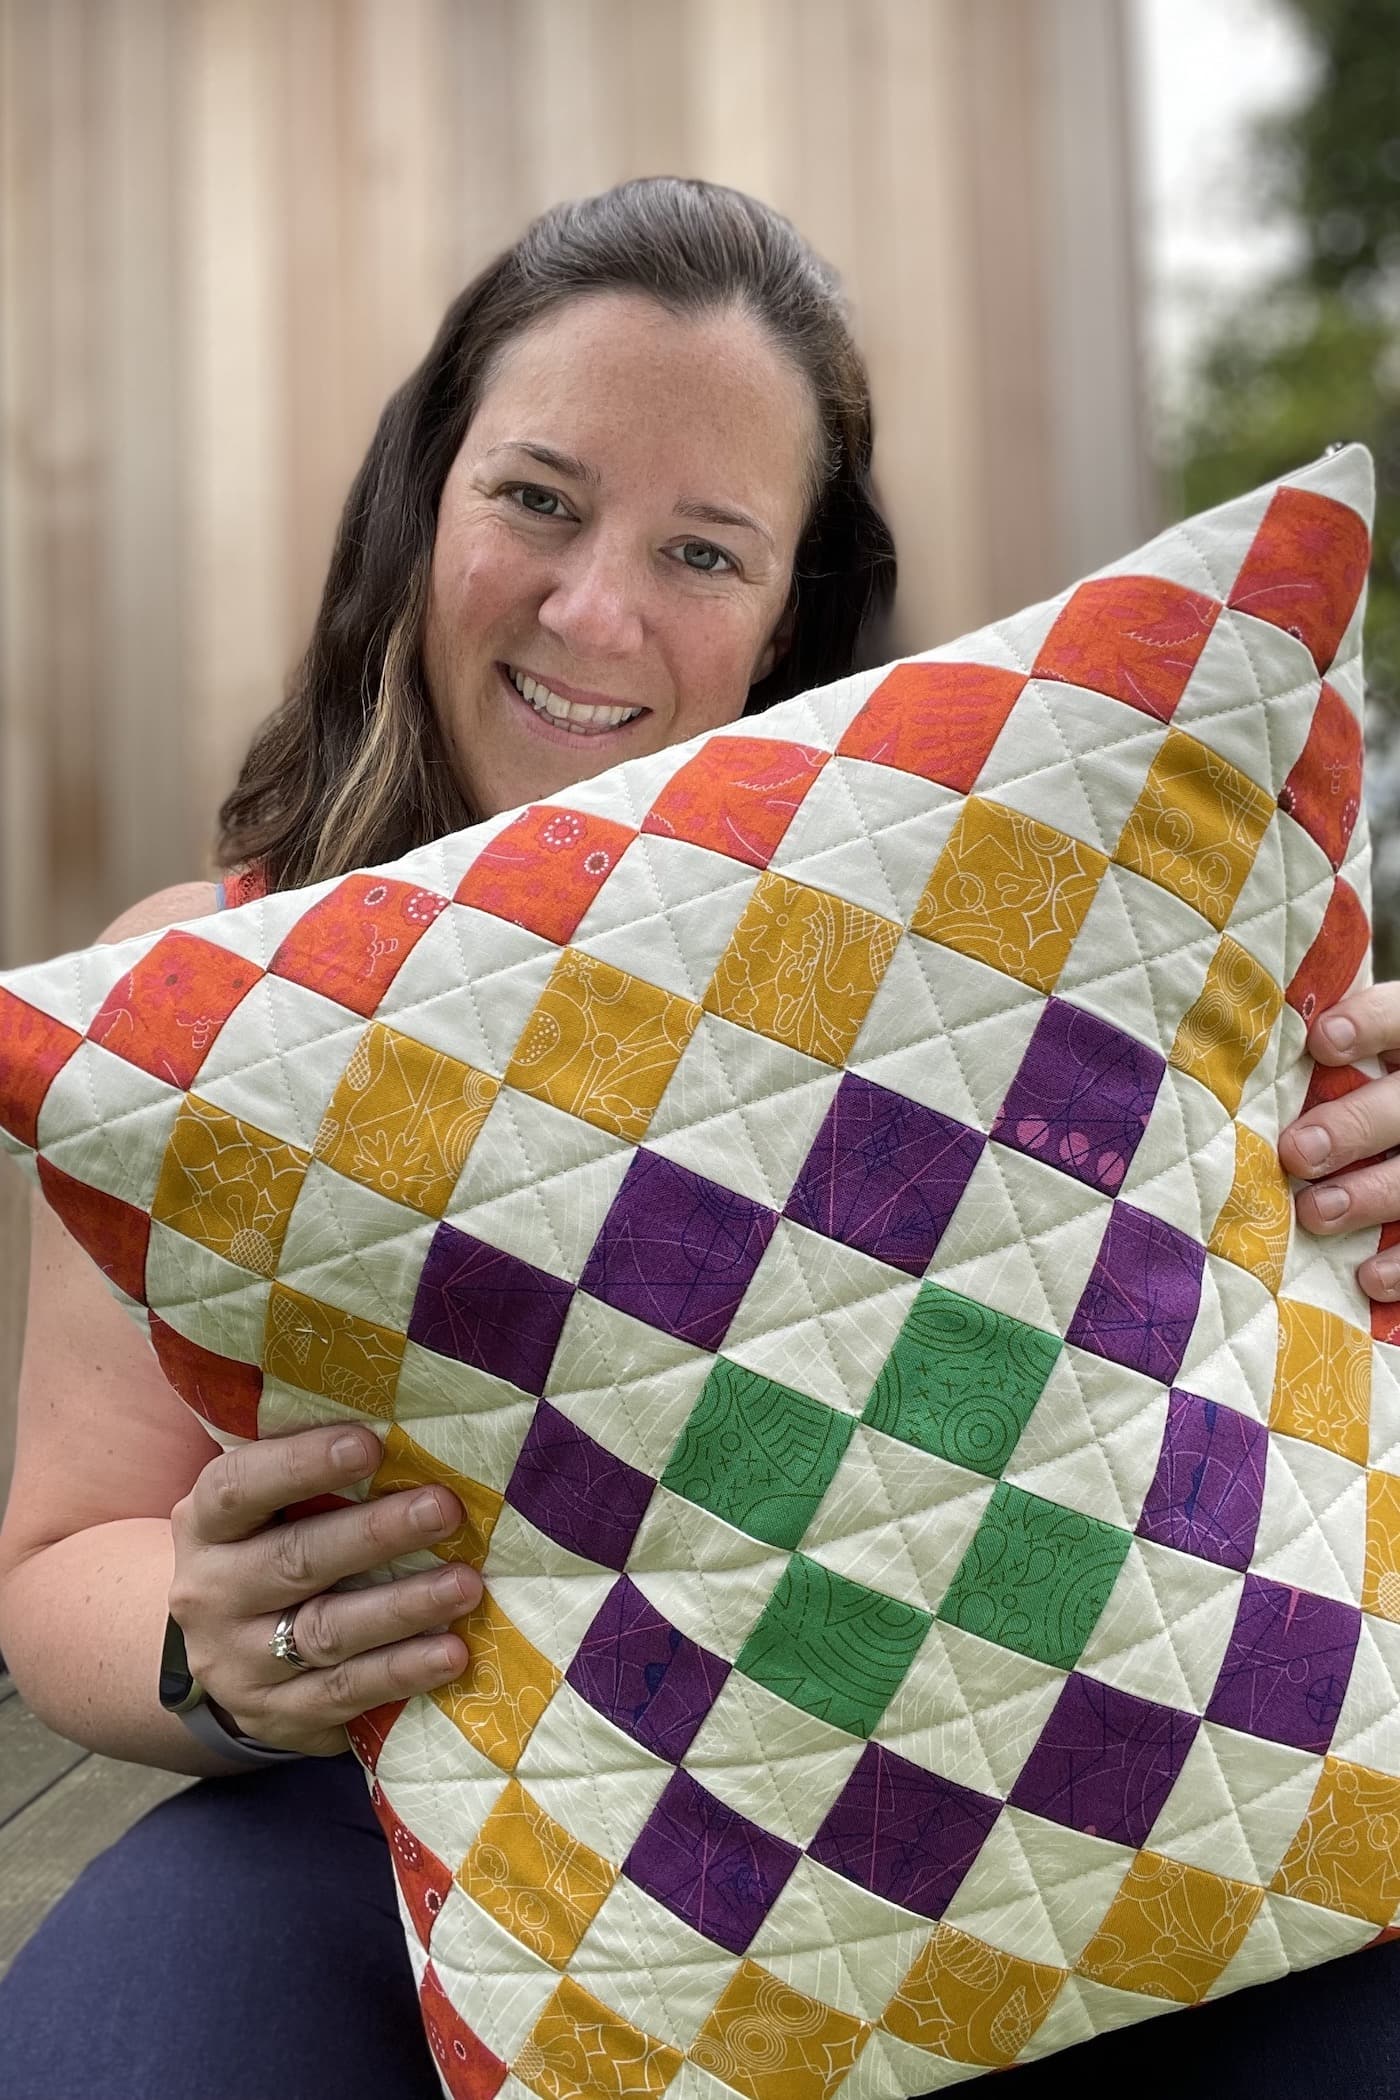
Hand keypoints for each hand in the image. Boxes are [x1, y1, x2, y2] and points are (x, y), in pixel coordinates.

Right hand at [167, 1425, 481, 1757]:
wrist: (222, 1654)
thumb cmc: (269, 1548)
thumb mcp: (263, 1509)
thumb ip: (308, 1471)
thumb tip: (406, 1421)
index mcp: (205, 1525)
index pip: (240, 1489)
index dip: (301, 1465)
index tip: (369, 1444)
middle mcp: (211, 1594)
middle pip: (295, 1561)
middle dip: (375, 1534)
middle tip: (444, 1510)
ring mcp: (240, 1662)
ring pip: (327, 1632)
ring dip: (403, 1607)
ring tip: (465, 1584)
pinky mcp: (278, 1715)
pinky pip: (345, 1692)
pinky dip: (401, 1673)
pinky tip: (452, 1652)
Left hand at [1277, 981, 1399, 1301]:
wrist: (1384, 1144)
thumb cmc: (1339, 1095)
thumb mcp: (1334, 1061)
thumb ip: (1302, 1050)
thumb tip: (1224, 1019)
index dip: (1370, 1024)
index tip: (1320, 1042)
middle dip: (1355, 1126)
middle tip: (1297, 1152)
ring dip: (1372, 1195)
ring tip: (1315, 1212)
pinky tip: (1366, 1275)